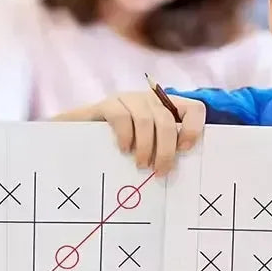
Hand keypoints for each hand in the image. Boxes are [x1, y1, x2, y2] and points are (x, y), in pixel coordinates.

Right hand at [65, 90, 205, 174]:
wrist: (78, 140)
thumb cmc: (117, 151)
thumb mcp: (145, 150)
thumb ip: (162, 152)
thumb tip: (180, 172)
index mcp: (166, 109)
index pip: (193, 108)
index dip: (193, 128)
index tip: (185, 150)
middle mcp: (150, 100)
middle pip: (167, 119)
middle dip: (166, 149)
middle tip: (160, 172)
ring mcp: (128, 98)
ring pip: (147, 118)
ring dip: (146, 146)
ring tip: (141, 165)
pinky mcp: (108, 104)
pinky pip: (122, 116)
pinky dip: (126, 136)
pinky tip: (123, 150)